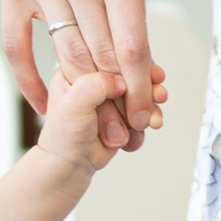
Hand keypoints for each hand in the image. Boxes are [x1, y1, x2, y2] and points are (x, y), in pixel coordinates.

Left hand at [35, 62, 163, 185]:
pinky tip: (147, 127)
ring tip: (152, 119)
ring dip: (150, 104)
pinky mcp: (123, 110)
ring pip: (140, 89)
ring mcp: (111, 95)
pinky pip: (144, 108)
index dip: (131, 64)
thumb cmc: (63, 138)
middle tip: (156, 96)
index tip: (147, 75)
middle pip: (130, 71)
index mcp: (76, 68)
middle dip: (146, 85)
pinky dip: (149, 118)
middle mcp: (95, 79)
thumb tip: (121, 79)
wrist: (71, 165)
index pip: (109, 55)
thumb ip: (94, 85)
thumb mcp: (73, 106)